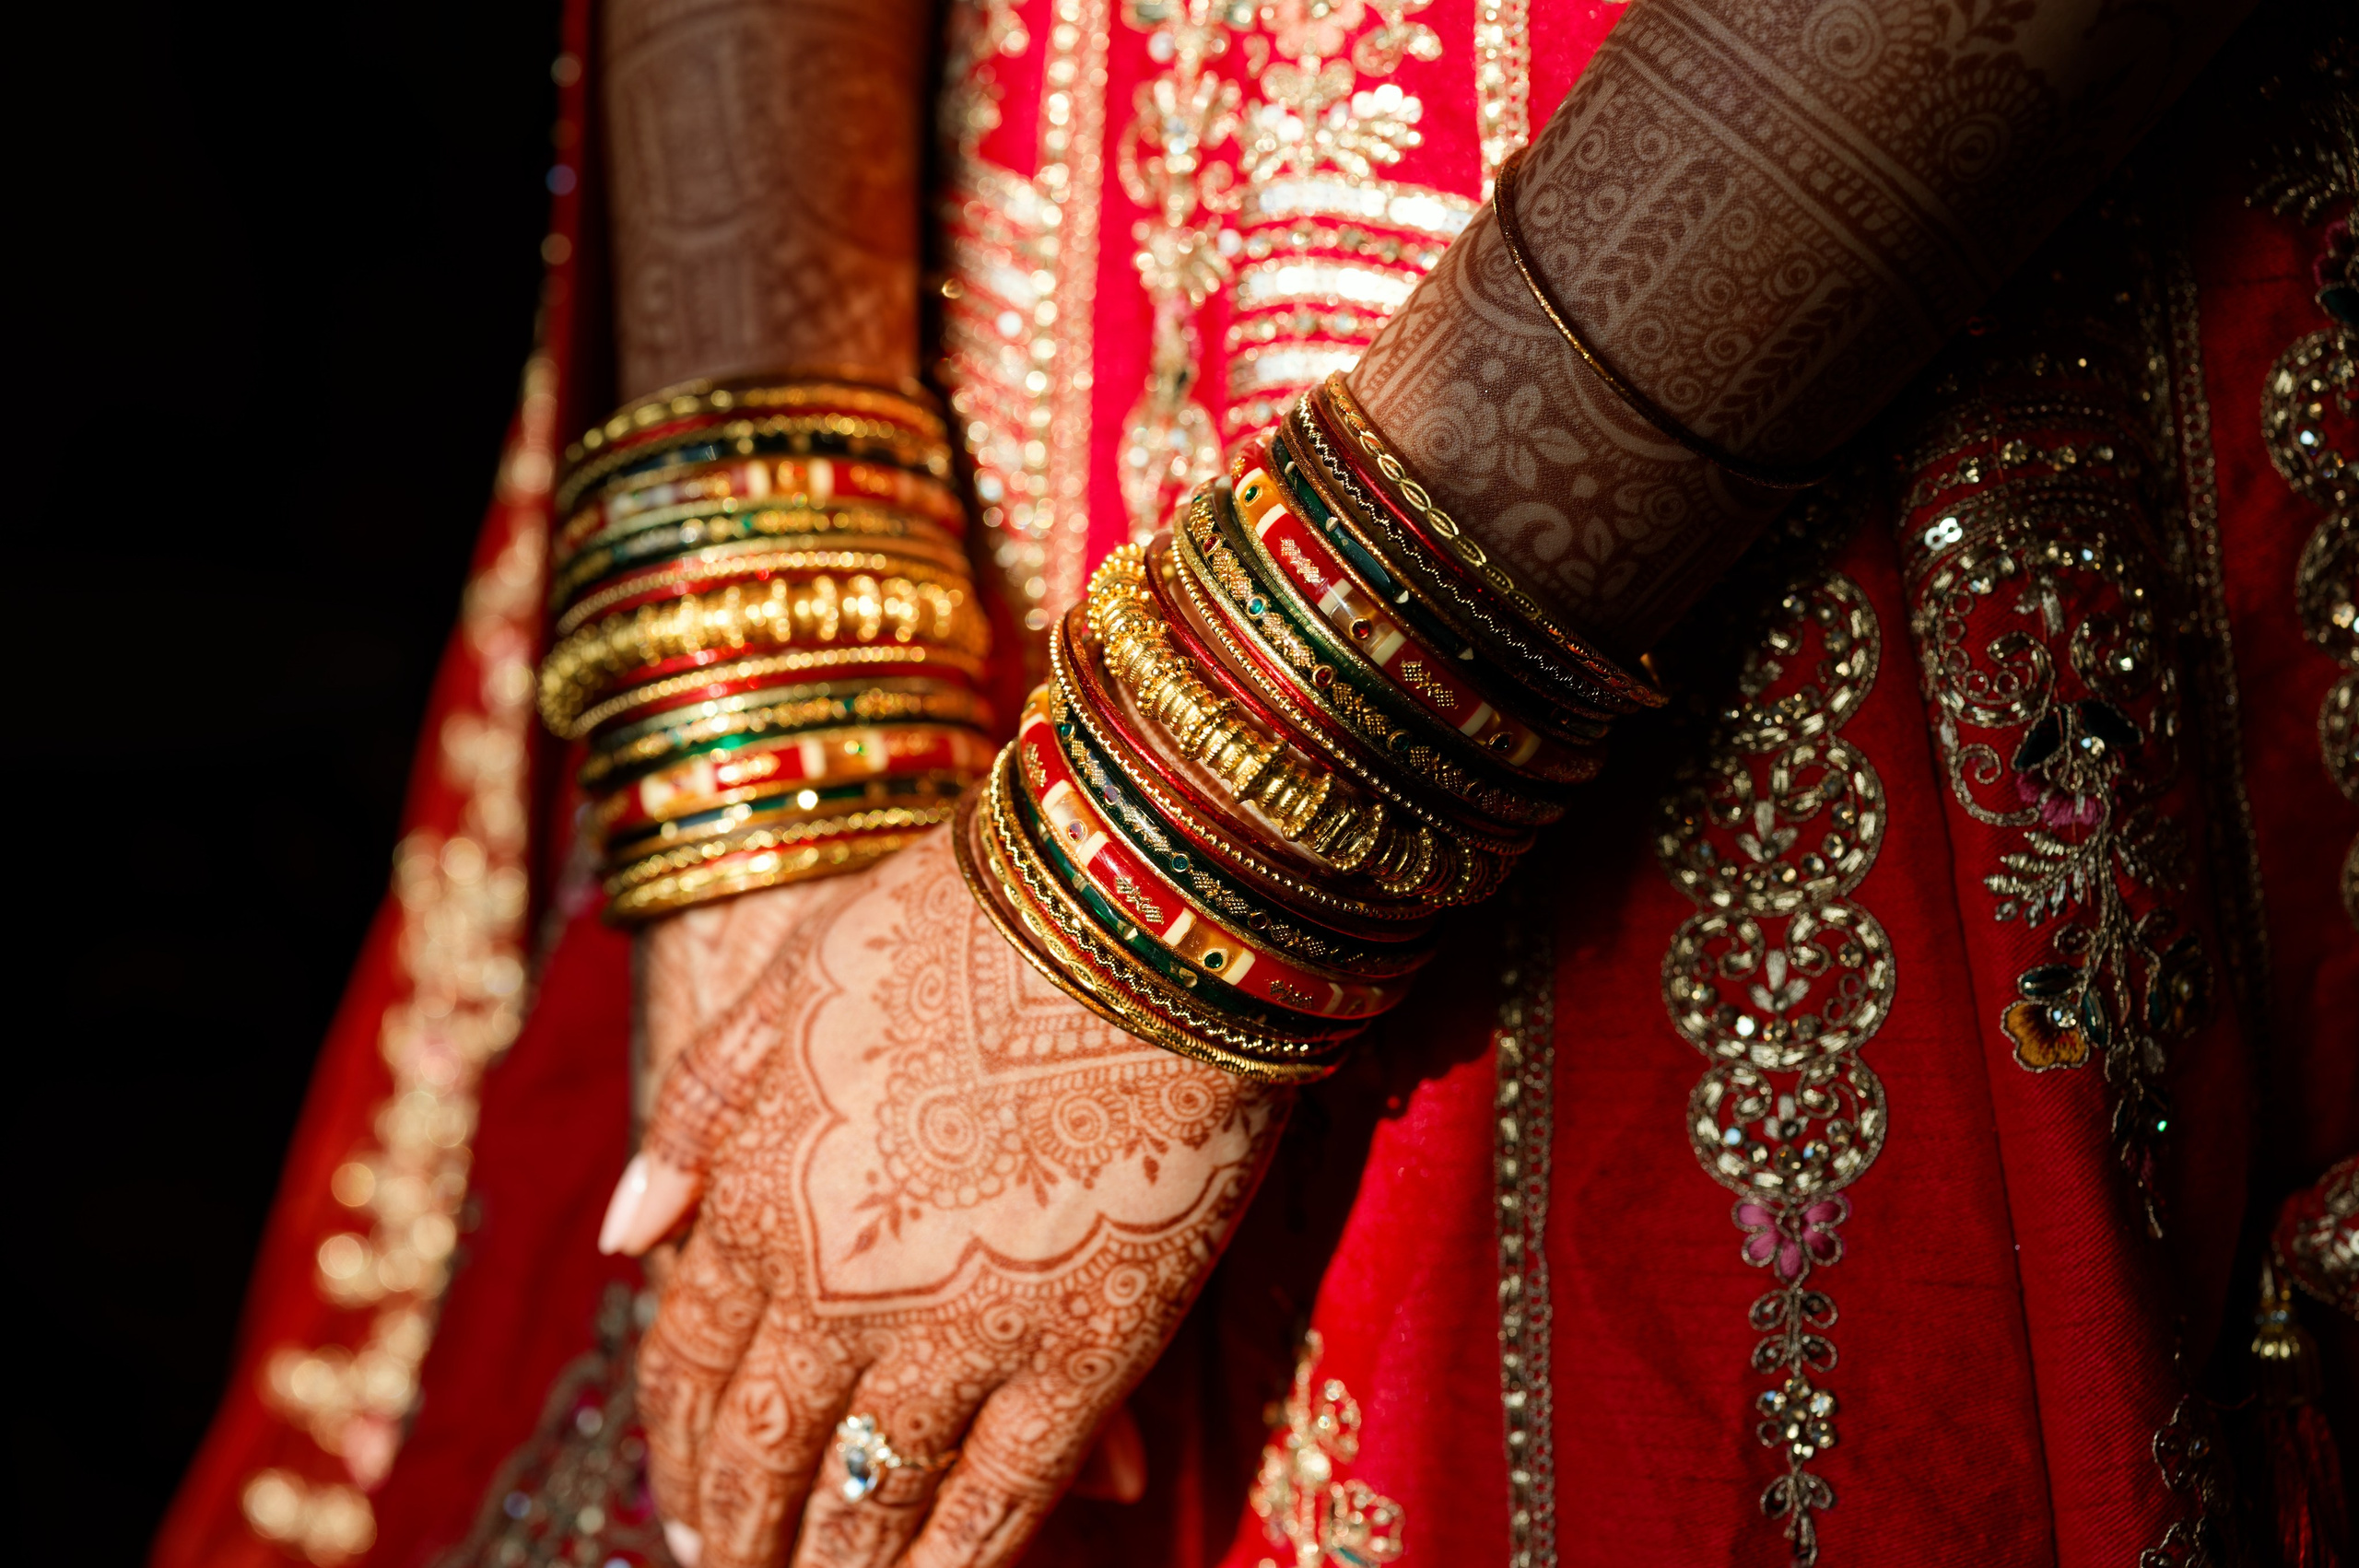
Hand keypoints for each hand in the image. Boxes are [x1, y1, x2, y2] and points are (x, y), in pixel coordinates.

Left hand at [603, 825, 1288, 1567]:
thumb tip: (625, 1237)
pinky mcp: (1079, 1355)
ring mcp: (956, 1331)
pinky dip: (957, 1561)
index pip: (687, 1366)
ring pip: (870, 1496)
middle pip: (765, 1451)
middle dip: (744, 1530)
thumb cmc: (957, 922)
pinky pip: (1001, 1499)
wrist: (1130, 914)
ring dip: (835, 1566)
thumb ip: (700, 1116)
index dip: (683, 1448)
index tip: (689, 1505)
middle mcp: (833, 1289)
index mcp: (755, 1199)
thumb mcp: (789, 987)